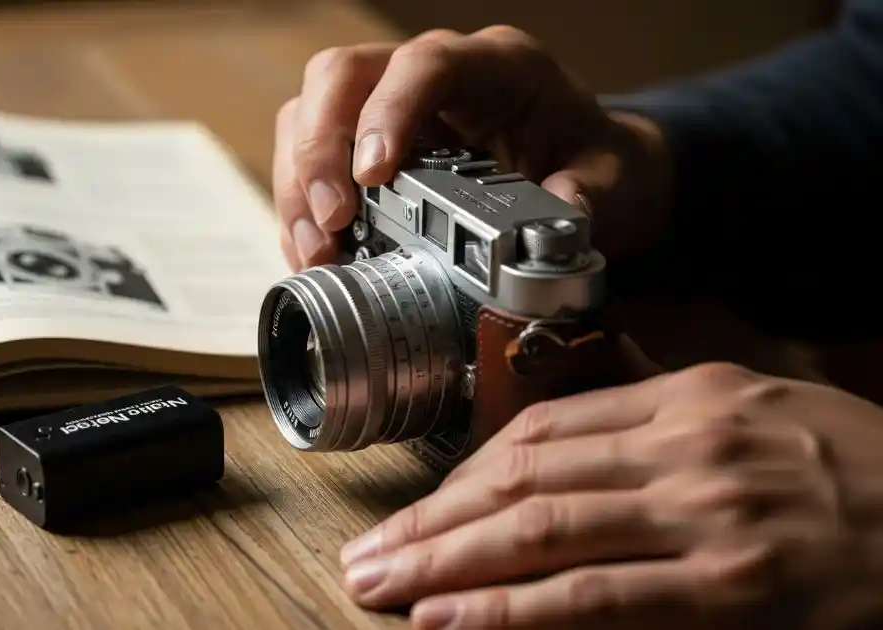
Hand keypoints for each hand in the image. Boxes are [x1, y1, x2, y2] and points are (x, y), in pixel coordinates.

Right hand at [273, 26, 671, 270]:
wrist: (590, 176)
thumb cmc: (595, 163)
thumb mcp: (612, 180)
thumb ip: (586, 198)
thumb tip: (543, 231)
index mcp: (494, 67)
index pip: (424, 64)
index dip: (387, 112)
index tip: (372, 175)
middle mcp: (429, 76)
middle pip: (341, 78)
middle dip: (320, 150)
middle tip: (331, 222)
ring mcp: (389, 108)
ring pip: (309, 113)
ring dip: (300, 185)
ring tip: (317, 250)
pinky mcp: (365, 149)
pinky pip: (311, 162)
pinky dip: (303, 211)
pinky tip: (315, 256)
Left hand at [338, 363, 882, 629]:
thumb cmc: (860, 466)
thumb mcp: (761, 408)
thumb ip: (662, 413)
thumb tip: (574, 431)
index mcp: (689, 398)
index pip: (543, 430)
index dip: (465, 474)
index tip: (421, 510)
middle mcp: (687, 445)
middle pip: (523, 478)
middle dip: (432, 521)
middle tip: (369, 555)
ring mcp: (708, 514)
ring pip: (543, 532)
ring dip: (448, 563)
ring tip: (383, 588)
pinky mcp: (733, 585)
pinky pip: (597, 598)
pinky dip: (514, 611)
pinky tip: (455, 623)